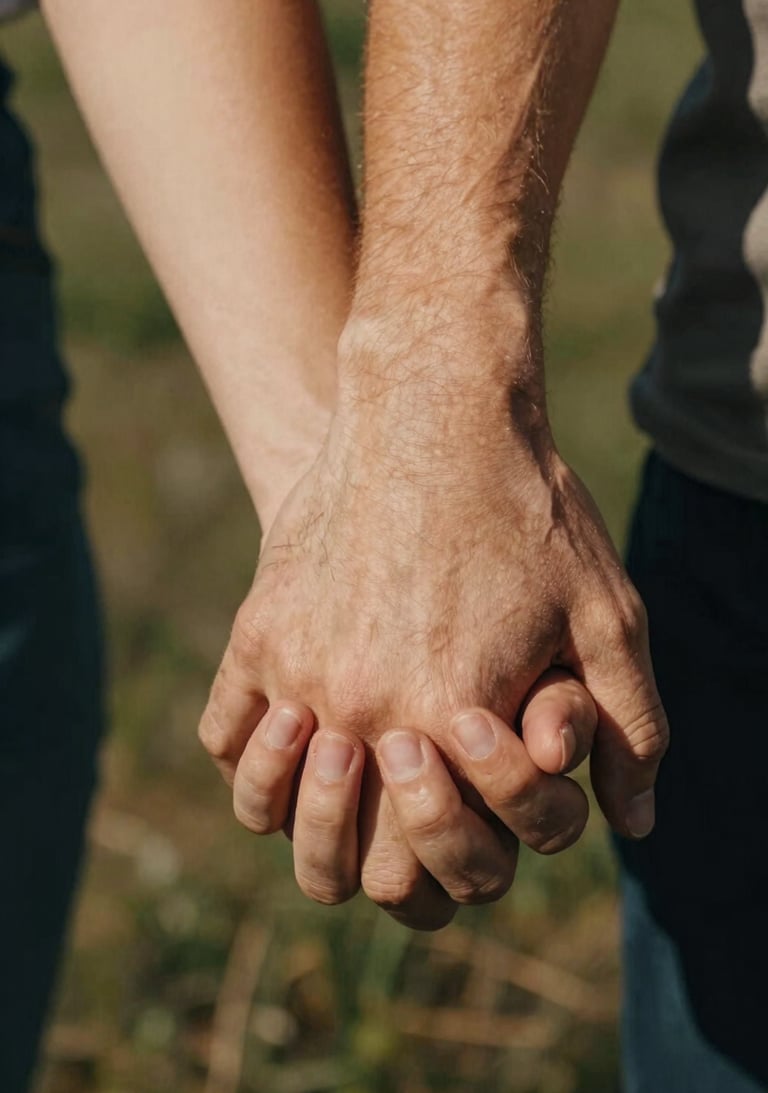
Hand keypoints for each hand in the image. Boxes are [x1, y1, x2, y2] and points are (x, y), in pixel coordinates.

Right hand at [199, 372, 666, 921]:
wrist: (435, 405)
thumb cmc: (530, 508)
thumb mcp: (606, 612)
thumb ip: (630, 729)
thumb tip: (635, 823)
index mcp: (450, 717)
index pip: (429, 869)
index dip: (457, 870)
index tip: (476, 821)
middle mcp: (361, 707)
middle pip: (340, 867)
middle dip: (382, 871)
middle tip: (409, 826)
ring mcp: (297, 668)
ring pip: (269, 813)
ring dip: (305, 825)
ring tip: (347, 785)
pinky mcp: (259, 627)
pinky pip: (224, 732)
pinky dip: (250, 758)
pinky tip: (293, 735)